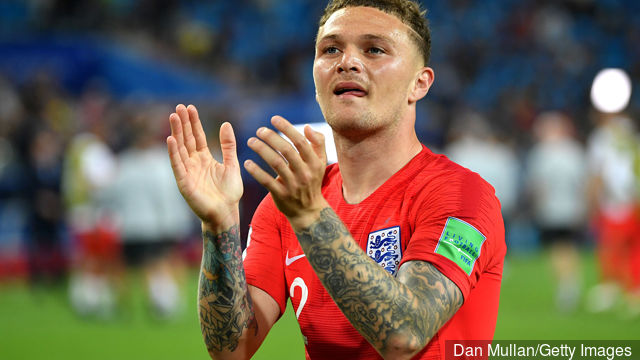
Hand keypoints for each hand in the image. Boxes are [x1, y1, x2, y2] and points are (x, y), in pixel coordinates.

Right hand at [167, 104, 242, 229]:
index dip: (193, 123)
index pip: (197, 137)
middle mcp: (194, 163)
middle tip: (179, 107)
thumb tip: (226, 123)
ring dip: (176, 133)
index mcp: (205, 158)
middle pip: (186, 139)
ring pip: (180, 149)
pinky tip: (170, 139)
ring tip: (173, 116)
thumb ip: (228, 145)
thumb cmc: (229, 192)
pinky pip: (177, 165)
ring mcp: (187, 172)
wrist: (226, 213)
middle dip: (183, 123)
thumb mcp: (232, 164)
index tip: (190, 107)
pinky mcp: (184, 182)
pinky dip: (173, 153)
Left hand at [244, 116, 327, 228]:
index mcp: (314, 162)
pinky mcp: (281, 195)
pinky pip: (266, 181)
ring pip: (276, 163)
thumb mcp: (320, 162)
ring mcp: (293, 185)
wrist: (309, 210)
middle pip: (287, 150)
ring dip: (261, 150)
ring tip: (251, 141)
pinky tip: (247, 163)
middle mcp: (305, 173)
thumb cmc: (312, 180)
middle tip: (259, 130)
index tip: (273, 119)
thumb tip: (307, 127)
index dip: (286, 128)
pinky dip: (256, 171)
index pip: (300, 141)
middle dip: (271, 137)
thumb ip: (318, 143)